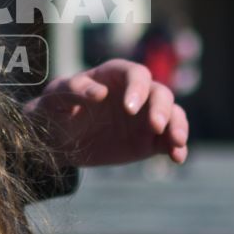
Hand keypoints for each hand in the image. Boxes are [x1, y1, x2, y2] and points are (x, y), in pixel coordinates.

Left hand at [26, 58, 189, 167]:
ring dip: (178, 126)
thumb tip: (100, 92)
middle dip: (161, 109)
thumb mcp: (55, 97)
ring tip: (176, 143)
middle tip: (155, 126)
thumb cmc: (54, 110)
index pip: (136, 74)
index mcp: (115, 76)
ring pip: (173, 114)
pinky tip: (178, 158)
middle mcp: (136, 93)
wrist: (57, 140)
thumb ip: (74, 89)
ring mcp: (145, 116)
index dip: (138, 88)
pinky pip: (169, 141)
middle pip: (159, 93)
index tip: (129, 109)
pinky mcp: (149, 140)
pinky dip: (177, 147)